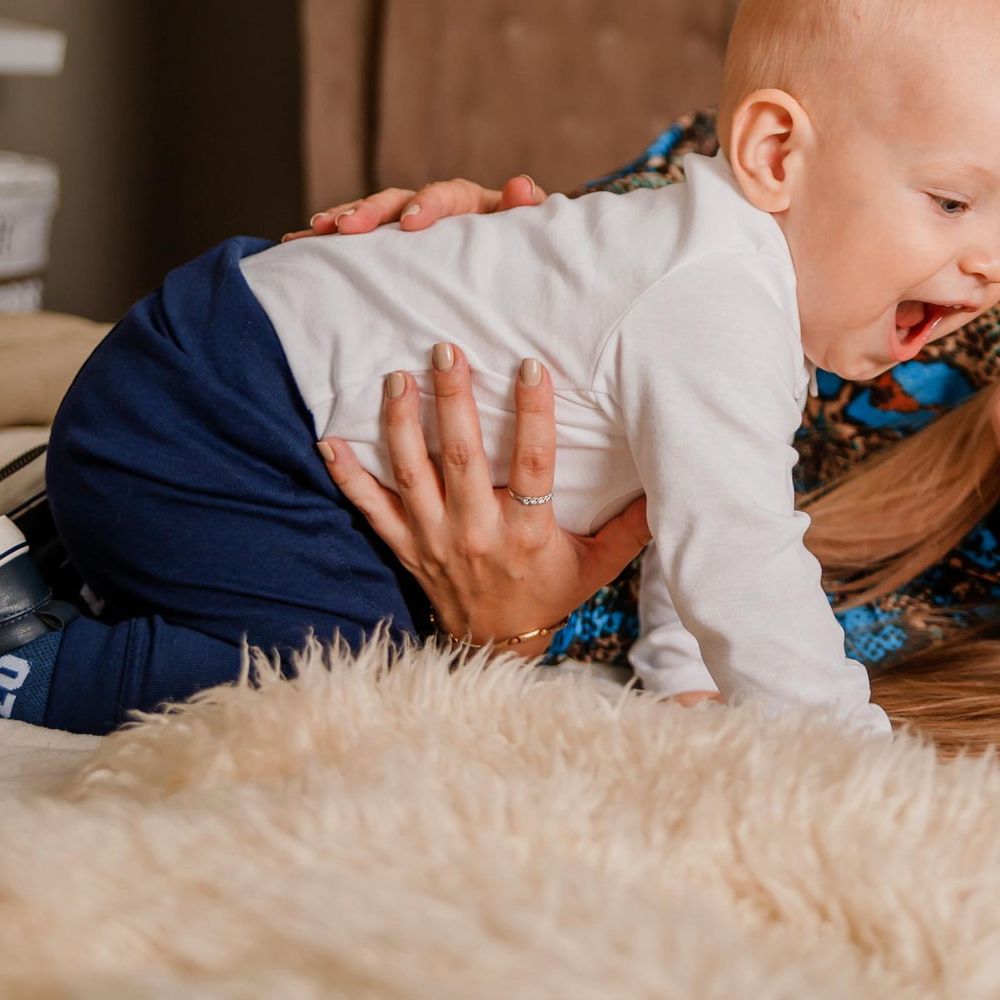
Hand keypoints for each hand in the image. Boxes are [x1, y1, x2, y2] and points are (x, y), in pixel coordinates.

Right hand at [283, 173, 547, 241]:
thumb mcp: (525, 229)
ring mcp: (401, 221)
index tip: (412, 222)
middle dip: (369, 211)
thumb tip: (522, 185)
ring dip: (340, 219)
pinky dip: (324, 238)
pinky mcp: (385, 241)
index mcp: (463, 200)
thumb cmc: (516, 244)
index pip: (442, 195)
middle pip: (394, 200)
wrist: (507, 254)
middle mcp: (426, 204)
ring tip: (312, 230)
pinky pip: (352, 238)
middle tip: (345, 227)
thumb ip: (525, 209)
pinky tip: (295, 243)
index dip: (426, 205)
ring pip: (367, 215)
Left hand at [321, 343, 648, 655]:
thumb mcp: (597, 566)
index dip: (532, 414)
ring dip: (401, 422)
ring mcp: (434, 540)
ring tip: (398, 377)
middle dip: (452, 400)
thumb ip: (631, 527)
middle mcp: (477, 533)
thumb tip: (667, 485)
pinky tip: (331, 440)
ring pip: (412, 472)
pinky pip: (370, 508)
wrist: (497, 648)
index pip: (533, 465)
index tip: (529, 367)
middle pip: (461, 457)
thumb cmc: (550, 595)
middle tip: (447, 351)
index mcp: (527, 534)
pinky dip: (349, 475)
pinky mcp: (405, 547)